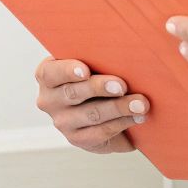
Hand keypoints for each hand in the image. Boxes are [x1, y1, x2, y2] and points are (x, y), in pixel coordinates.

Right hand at [34, 56, 150, 153]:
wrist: (102, 109)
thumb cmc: (97, 75)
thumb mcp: (90, 62)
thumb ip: (97, 56)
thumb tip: (125, 48)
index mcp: (47, 75)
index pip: (51, 72)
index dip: (68, 71)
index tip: (86, 70)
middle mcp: (49, 100)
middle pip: (73, 93)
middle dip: (100, 88)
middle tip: (122, 86)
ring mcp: (62, 122)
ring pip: (91, 114)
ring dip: (119, 108)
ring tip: (140, 104)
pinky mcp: (78, 139)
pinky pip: (101, 132)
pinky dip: (122, 123)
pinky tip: (138, 117)